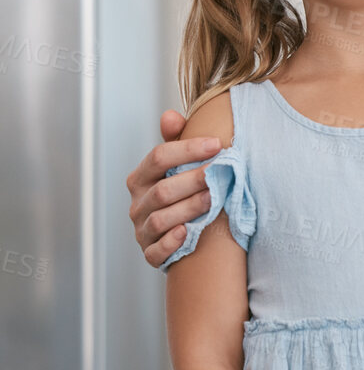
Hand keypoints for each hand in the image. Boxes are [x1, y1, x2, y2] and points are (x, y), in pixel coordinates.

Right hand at [126, 109, 222, 267]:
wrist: (183, 231)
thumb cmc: (182, 190)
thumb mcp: (177, 164)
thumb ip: (175, 141)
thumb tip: (170, 116)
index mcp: (141, 177)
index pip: (158, 158)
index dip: (187, 149)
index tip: (217, 144)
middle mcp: (138, 203)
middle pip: (162, 190)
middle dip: (193, 180)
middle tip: (220, 172)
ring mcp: (142, 230)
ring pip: (161, 219)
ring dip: (189, 208)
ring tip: (214, 199)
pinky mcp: (150, 253)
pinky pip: (156, 251)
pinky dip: (170, 242)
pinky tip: (186, 232)